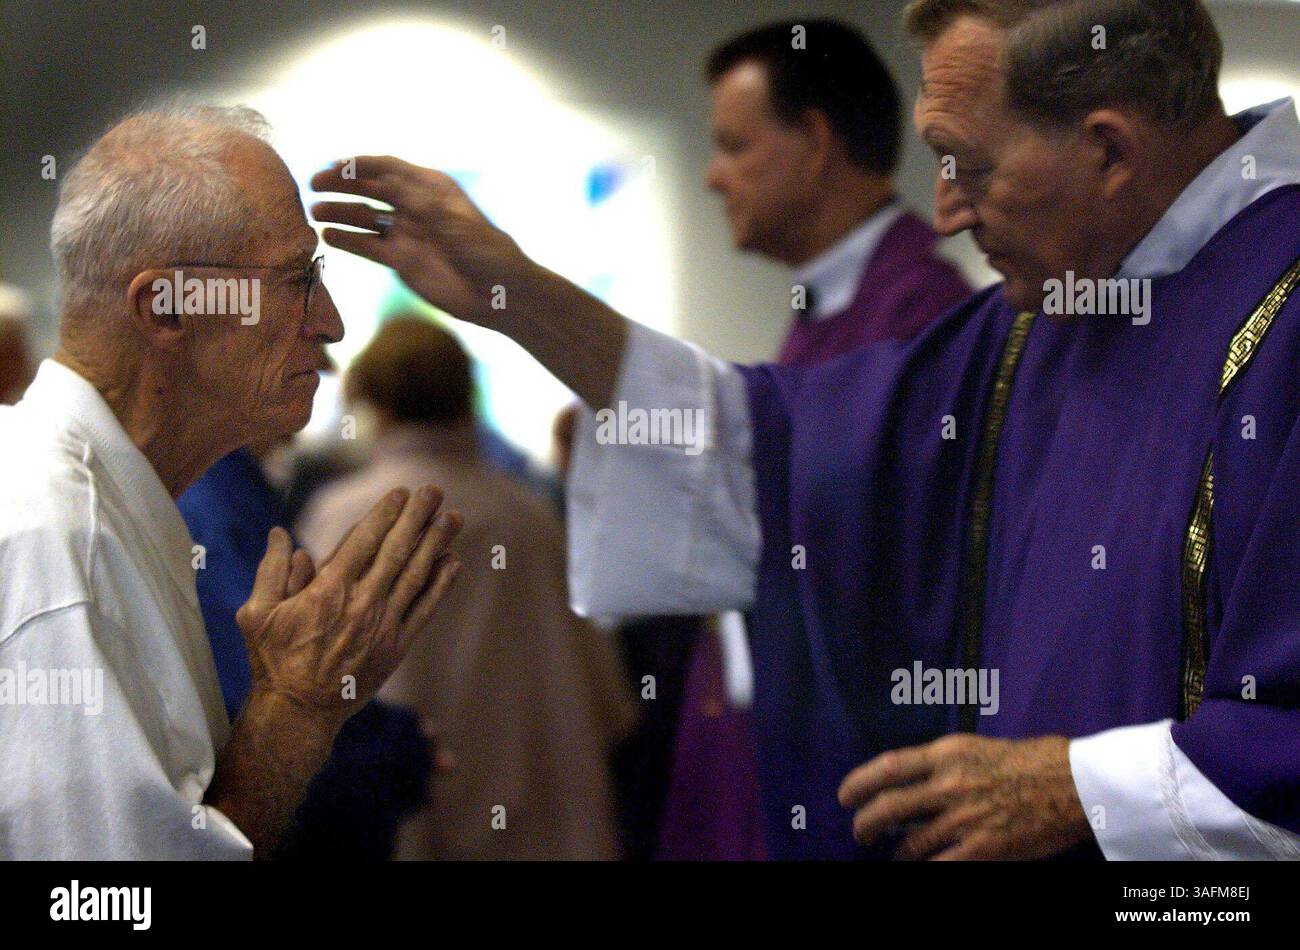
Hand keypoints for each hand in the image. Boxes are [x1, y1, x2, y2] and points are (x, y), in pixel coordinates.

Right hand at [236, 486, 462, 724]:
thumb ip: (271, 571)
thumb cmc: (273, 660)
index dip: (385, 514)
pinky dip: (441, 586)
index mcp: (327, 590)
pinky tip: (454, 562)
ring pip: (415, 576)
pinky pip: (424, 609)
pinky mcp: (396, 647)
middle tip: (433, 491)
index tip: (400, 492)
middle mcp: (361, 604)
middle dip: (417, 518)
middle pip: (396, 551)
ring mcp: (383, 626)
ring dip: (436, 544)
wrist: (298, 711)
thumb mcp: (257, 614)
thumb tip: (282, 534)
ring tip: (453, 517)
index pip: (364, 541)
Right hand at [310, 156, 528, 325]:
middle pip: (371, 189)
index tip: (333, 166)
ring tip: (315, 212)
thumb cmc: (486, 252)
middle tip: (314, 186)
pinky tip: (328, 237)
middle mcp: (415, 207)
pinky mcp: (401, 261)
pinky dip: (348, 241)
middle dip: (342, 186)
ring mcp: (406, 233)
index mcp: (431, 188)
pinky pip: (368, 246)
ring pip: (365, 217)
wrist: (498, 294)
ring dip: (341, 213)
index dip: (360, 165)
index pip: (389, 168)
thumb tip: (387, 184)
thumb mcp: (455, 223)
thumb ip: (420, 204)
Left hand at [837, 733, 1091, 859]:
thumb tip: (907, 783)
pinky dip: (923, 869)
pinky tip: (919, 869)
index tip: (845, 796)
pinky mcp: (984, 847)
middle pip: (889, 807)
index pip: (888, 767)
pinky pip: (939, 865)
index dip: (858, 783)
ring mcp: (965, 817)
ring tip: (894, 857)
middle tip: (860, 833)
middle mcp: (949, 783)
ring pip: (910, 842)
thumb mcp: (976, 748)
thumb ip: (940, 764)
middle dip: (866, 823)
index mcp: (946, 753)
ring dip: (896, 854)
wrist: (1074, 783)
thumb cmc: (1029, 762)